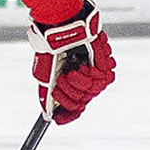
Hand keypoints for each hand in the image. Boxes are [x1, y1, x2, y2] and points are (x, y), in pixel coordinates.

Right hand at [30, 1, 115, 124]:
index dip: (69, 114)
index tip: (58, 120)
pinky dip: (87, 76)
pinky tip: (80, 67)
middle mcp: (86, 78)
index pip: (77, 105)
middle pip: (83, 101)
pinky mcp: (105, 62)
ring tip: (69, 72)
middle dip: (67, 96)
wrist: (60, 29)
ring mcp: (96, 70)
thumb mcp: (45, 73)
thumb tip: (48, 115)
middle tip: (59, 83)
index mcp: (73, 81)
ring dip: (76, 85)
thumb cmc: (52, 47)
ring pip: (92, 92)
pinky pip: (101, 80)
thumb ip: (47, 95)